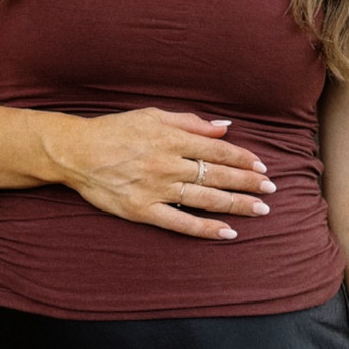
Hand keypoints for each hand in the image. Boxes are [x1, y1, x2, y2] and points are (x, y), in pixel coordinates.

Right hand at [54, 108, 275, 238]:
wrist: (76, 152)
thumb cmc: (115, 130)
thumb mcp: (153, 115)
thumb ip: (190, 122)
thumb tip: (223, 127)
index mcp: (172, 138)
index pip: (218, 150)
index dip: (243, 158)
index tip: (262, 166)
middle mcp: (169, 163)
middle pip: (218, 175)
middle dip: (248, 182)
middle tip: (271, 189)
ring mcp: (157, 188)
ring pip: (206, 198)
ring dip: (237, 205)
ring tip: (260, 209)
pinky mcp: (143, 210)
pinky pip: (181, 222)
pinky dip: (205, 228)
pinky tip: (227, 232)